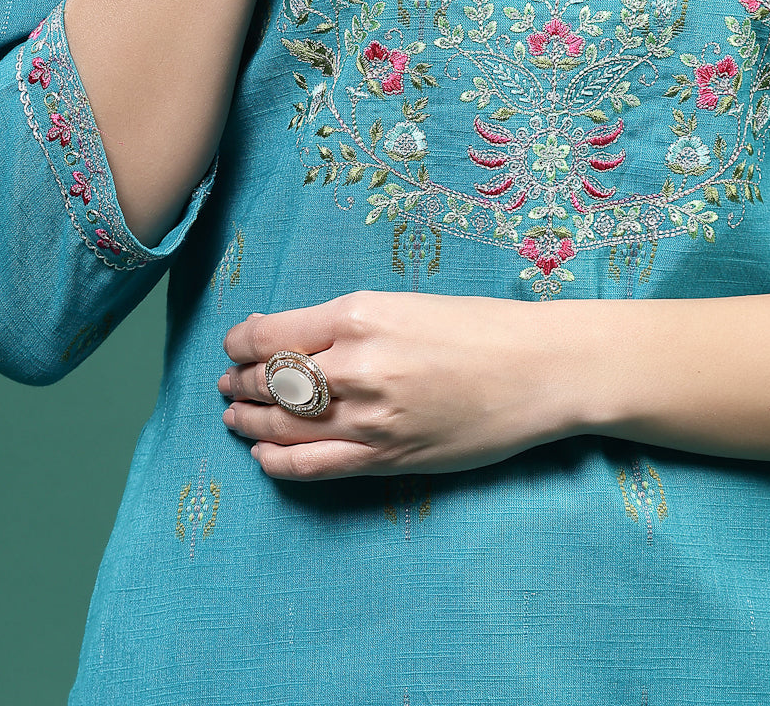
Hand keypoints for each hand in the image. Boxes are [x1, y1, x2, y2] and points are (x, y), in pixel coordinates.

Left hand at [218, 291, 589, 480]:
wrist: (539, 370)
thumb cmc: (479, 327)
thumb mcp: (404, 304)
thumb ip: (345, 322)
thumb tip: (284, 335)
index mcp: (359, 315)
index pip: (269, 335)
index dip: (240, 343)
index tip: (235, 345)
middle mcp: (356, 365)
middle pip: (269, 380)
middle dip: (240, 382)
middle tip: (230, 383)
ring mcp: (369, 418)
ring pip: (282, 426)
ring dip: (249, 422)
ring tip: (234, 417)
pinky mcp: (386, 458)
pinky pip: (314, 466)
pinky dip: (279, 463)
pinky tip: (265, 458)